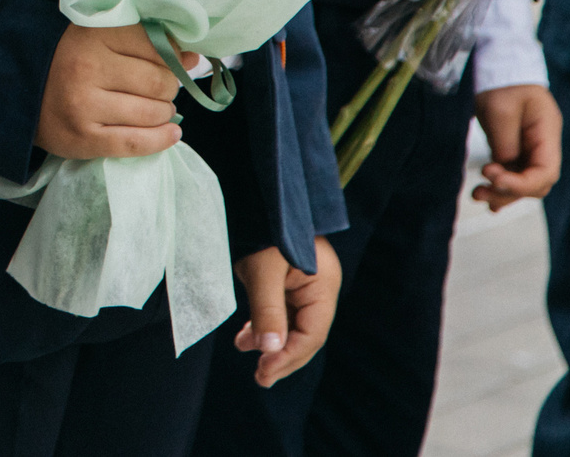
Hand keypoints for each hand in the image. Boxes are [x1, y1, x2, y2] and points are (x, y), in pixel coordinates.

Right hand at [34, 22, 180, 159]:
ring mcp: (84, 105)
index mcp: (93, 36)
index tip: (176, 63)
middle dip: (169, 88)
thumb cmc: (69, 63)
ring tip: (160, 110)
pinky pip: (137, 143)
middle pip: (157, 82)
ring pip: (152, 113)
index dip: (173, 57)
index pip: (154, 46)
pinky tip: (170, 134)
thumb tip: (193, 58)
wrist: (22, 94)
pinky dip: (161, 140)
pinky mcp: (84, 138)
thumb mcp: (98, 39)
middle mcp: (88, 68)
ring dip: (165, 113)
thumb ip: (144, 41)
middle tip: (162, 90)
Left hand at [232, 236, 338, 387]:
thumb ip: (267, 311)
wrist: (256, 192)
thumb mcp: (261, 270)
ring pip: (291, 324)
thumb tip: (271, 351)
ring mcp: (304, 283)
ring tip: (246, 353)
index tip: (264, 373)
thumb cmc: (260, 226)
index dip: (289, 357)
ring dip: (270, 341)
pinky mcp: (287, 279)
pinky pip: (280, 310)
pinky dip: (264, 325)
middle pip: (305, 333)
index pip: (311, 333)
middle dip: (282, 356)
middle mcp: (319, 287)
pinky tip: (246, 337)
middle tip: (260, 378)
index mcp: (323, 284)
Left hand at [472, 83, 561, 208]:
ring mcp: (530, 148)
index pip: (546, 172)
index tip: (494, 177)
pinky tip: (484, 194)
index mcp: (547, 133)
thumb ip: (505, 143)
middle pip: (535, 182)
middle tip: (480, 192)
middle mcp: (543, 144)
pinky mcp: (515, 148)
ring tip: (477, 195)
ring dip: (501, 192)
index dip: (522, 184)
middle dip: (509, 192)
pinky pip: (511, 173)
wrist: (497, 65)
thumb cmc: (502, 82)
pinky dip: (499, 185)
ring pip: (522, 181)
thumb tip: (503, 167)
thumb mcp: (500, 110)